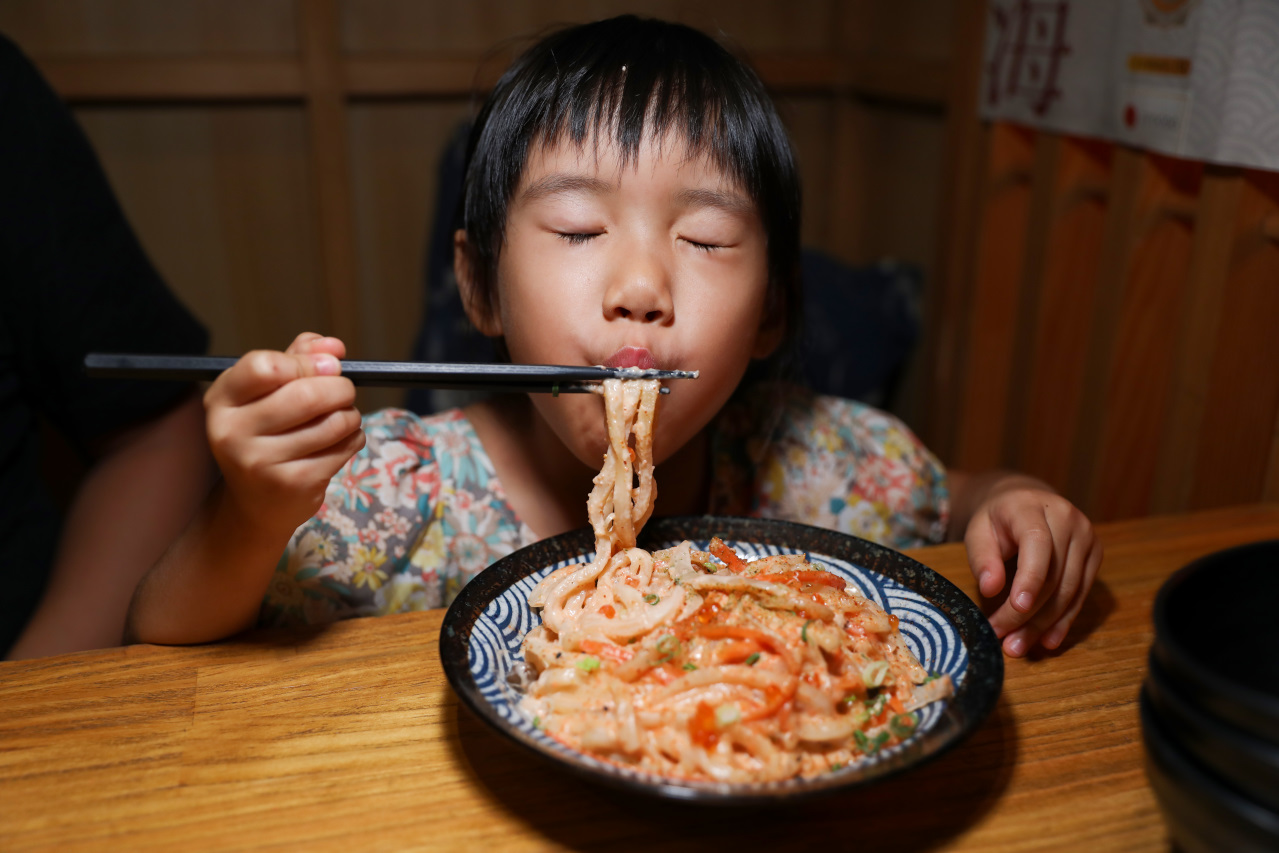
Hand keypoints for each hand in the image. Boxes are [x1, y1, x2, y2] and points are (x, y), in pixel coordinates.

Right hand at [204, 332, 365, 538]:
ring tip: (342, 418)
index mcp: (222, 400)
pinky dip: (353, 438)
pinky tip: (339, 442)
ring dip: (350, 415)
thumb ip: (298, 358)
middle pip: (306, 395)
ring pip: (334, 421)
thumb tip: (333, 346)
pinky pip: (344, 447)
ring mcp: (261, 462)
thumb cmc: (266, 435)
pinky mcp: (293, 484)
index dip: (306, 361)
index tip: (328, 365)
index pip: (265, 366)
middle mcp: (233, 432)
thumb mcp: (268, 392)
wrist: (256, 504)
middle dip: (340, 388)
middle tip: (345, 391)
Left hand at [963, 484, 1101, 656]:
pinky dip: (1063, 620)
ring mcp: (1087, 537)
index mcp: (1033, 506)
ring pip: (1070, 590)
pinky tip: (1047, 640)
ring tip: (1019, 646)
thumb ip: (982, 557)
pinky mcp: (1095, 556)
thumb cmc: (997, 520)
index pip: (1038, 543)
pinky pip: (1081, 594)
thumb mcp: (978, 531)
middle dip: (1029, 614)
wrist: (1025, 501)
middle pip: (1054, 574)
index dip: (1030, 578)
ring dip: (1045, 624)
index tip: (1017, 608)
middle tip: (1006, 642)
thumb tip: (991, 589)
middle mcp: (1068, 519)